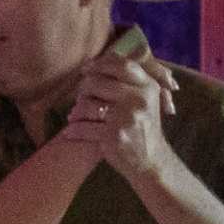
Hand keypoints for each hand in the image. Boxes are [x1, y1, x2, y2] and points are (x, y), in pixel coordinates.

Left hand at [53, 31, 175, 181]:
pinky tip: (72, 132)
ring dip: (76, 112)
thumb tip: (96, 63)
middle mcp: (139, 99)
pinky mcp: (113, 135)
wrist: (150, 159)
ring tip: (77, 117)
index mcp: (148, 87)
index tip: (86, 70)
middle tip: (81, 100)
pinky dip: (73, 130)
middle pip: (96, 82)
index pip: (121, 65)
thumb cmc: (142, 126)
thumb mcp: (145, 100)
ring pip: (86, 104)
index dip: (99, 65)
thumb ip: (129, 81)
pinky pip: (82, 126)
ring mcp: (126, 117)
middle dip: (83, 91)